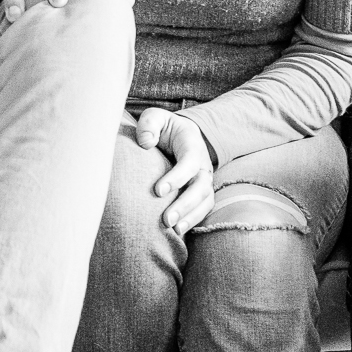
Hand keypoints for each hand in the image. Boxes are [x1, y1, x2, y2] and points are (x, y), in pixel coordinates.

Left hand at [136, 107, 214, 232]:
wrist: (181, 136)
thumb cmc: (164, 128)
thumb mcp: (156, 118)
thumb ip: (149, 125)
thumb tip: (146, 143)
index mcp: (192, 145)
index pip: (189, 163)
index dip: (177, 177)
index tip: (158, 191)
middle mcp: (202, 165)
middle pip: (201, 187)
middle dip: (185, 205)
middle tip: (166, 220)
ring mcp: (204, 181)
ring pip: (205, 202)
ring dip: (191, 217)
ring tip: (173, 230)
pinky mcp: (201, 194)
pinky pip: (202, 210)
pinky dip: (193, 222)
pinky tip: (177, 234)